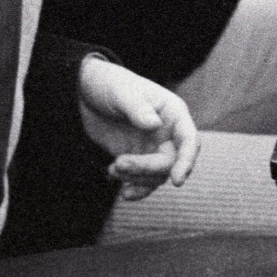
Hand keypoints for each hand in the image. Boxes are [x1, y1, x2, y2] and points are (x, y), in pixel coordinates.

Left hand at [78, 56, 200, 199]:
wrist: (87, 92)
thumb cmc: (110, 84)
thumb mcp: (121, 92)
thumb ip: (138, 108)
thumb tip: (155, 125)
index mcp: (173, 113)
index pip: (189, 140)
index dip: (187, 161)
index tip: (176, 180)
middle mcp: (168, 133)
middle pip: (170, 162)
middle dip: (146, 168)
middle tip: (118, 163)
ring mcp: (153, 148)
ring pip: (157, 175)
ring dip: (136, 178)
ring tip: (112, 168)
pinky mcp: (138, 159)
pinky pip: (143, 180)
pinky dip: (135, 188)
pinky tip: (122, 192)